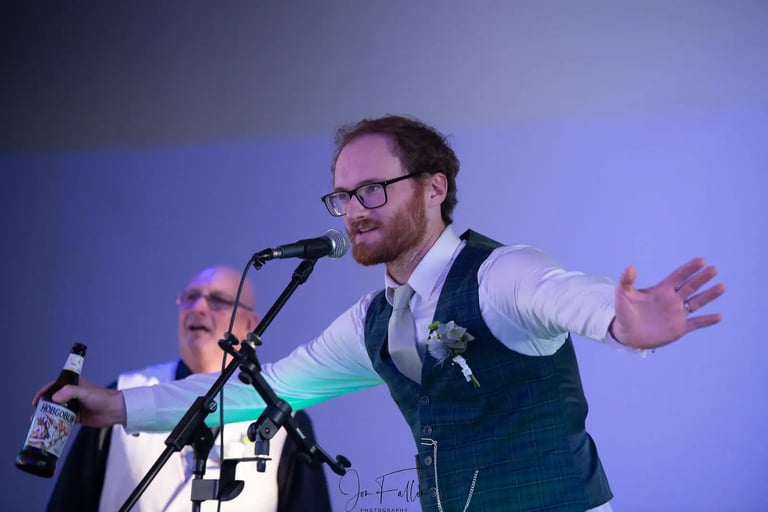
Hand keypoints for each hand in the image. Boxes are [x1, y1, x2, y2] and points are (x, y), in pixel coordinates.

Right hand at [32, 376, 126, 427]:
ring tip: (39, 423)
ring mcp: (74, 406)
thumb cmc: (102, 398)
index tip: (36, 401)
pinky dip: (57, 424)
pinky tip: (50, 429)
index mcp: (74, 385)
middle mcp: (72, 395)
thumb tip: (54, 397)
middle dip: (44, 406)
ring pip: (57, 411)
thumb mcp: (85, 392)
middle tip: (35, 414)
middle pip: (54, 400)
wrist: (114, 411)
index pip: (54, 386)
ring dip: (48, 416)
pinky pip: (63, 420)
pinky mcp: (77, 417)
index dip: (44, 392)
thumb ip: (70, 392)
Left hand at [610, 258, 724, 349]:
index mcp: (662, 290)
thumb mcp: (623, 295)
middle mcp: (673, 300)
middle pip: (690, 286)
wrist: (627, 334)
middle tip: (714, 269)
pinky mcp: (679, 328)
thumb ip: (626, 282)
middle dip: (702, 278)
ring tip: (721, 287)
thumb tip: (630, 267)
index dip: (689, 268)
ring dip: (709, 295)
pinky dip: (706, 320)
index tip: (701, 261)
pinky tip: (719, 316)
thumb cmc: (624, 312)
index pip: (678, 276)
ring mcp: (677, 313)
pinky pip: (696, 323)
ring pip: (697, 303)